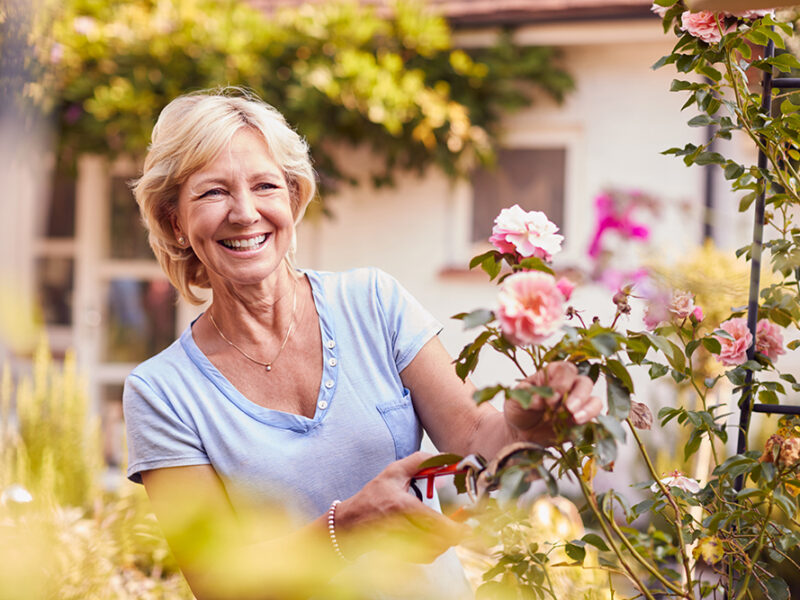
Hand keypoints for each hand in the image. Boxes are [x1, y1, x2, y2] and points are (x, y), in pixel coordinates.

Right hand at [335, 451, 467, 562]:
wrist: (349, 523)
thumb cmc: (371, 497)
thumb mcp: (393, 473)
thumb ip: (418, 461)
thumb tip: (444, 457)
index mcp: (402, 506)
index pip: (436, 523)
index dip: (456, 529)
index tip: (467, 528)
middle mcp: (401, 528)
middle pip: (439, 541)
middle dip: (455, 537)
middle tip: (462, 530)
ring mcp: (400, 545)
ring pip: (434, 551)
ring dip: (444, 544)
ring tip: (445, 533)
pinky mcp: (399, 556)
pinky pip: (425, 558)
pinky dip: (433, 551)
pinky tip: (430, 540)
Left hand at [504, 361, 601, 443]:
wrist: (521, 432)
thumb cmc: (519, 409)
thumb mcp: (516, 400)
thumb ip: (527, 396)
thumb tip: (539, 400)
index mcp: (551, 374)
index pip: (565, 370)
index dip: (561, 383)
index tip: (550, 399)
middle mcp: (568, 386)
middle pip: (584, 382)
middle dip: (578, 395)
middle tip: (566, 407)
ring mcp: (578, 403)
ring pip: (594, 399)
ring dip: (587, 408)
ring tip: (574, 418)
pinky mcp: (582, 419)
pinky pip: (594, 416)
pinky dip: (589, 419)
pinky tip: (577, 423)